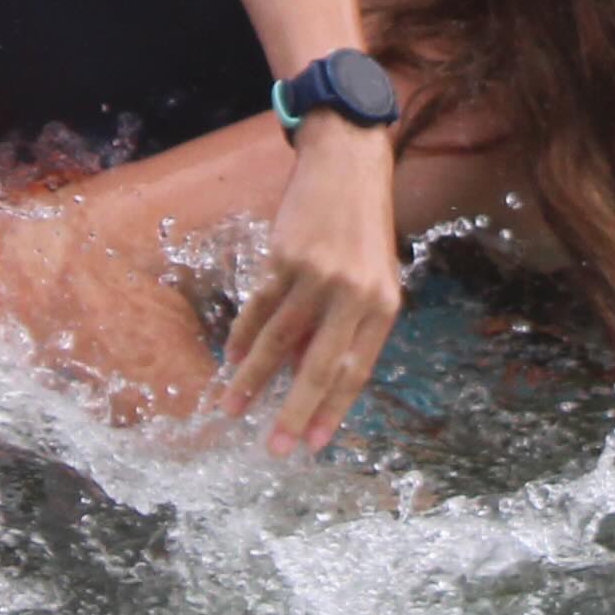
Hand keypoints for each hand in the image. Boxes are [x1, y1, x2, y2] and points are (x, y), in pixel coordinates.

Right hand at [212, 113, 400, 455]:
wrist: (347, 166)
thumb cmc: (363, 230)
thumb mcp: (372, 279)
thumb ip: (346, 327)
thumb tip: (306, 379)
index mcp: (383, 305)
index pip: (354, 371)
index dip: (331, 411)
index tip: (311, 444)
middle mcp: (353, 293)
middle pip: (318, 366)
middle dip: (293, 412)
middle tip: (274, 448)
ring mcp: (317, 275)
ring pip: (278, 341)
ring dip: (252, 380)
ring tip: (232, 408)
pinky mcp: (284, 257)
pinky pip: (258, 308)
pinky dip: (243, 336)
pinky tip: (233, 359)